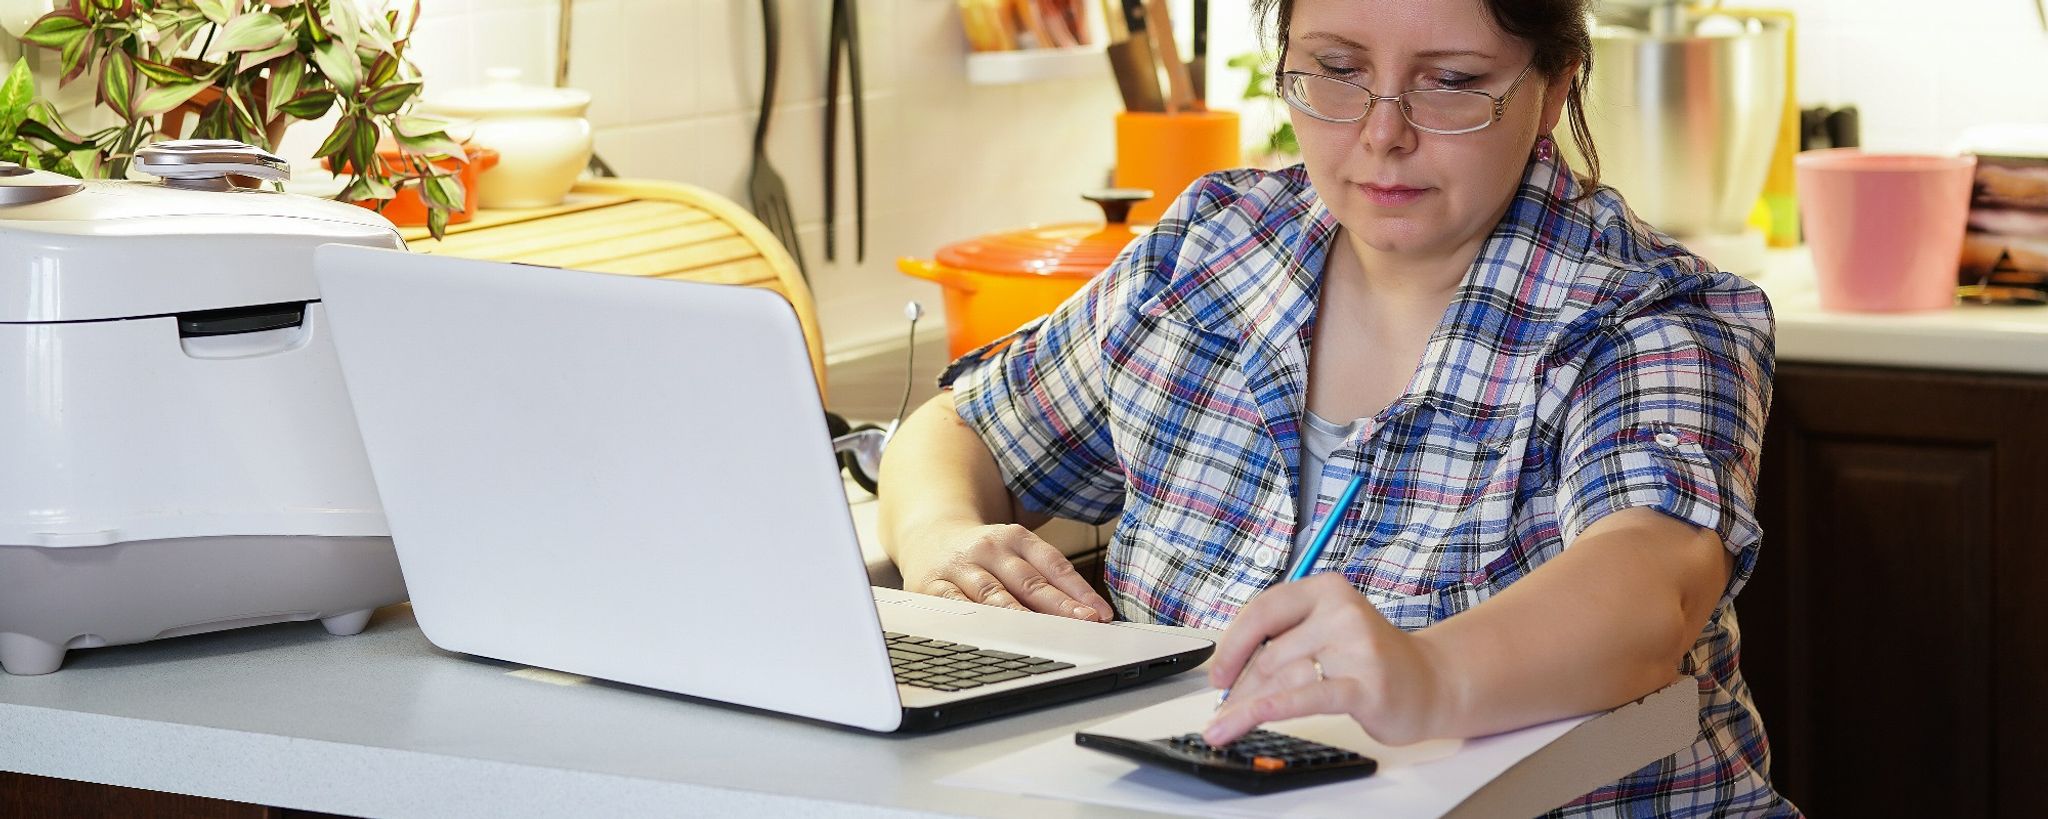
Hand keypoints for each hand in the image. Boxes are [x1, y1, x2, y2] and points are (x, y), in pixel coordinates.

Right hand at [897, 523, 1113, 621]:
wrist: (928, 536)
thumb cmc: (983, 554)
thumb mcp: (1014, 551)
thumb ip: (1044, 577)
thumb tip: (1084, 614)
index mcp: (1014, 538)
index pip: (1053, 564)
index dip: (1078, 590)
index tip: (1100, 614)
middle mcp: (989, 549)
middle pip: (1029, 581)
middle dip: (1059, 605)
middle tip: (1085, 623)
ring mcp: (961, 568)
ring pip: (994, 596)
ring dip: (1022, 617)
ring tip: (1046, 635)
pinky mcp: (935, 588)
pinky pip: (958, 608)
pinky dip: (978, 622)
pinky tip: (995, 636)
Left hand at [1204, 574, 1454, 746]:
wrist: (1431, 682)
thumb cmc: (1369, 659)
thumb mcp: (1327, 630)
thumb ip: (1285, 639)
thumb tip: (1229, 672)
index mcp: (1327, 589)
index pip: (1262, 610)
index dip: (1231, 645)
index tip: (1216, 674)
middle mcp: (1342, 611)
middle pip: (1269, 652)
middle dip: (1241, 687)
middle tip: (1225, 711)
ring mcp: (1356, 648)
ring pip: (1282, 678)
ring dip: (1248, 706)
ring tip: (1228, 725)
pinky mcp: (1366, 685)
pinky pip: (1308, 696)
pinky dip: (1273, 707)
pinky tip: (1250, 717)